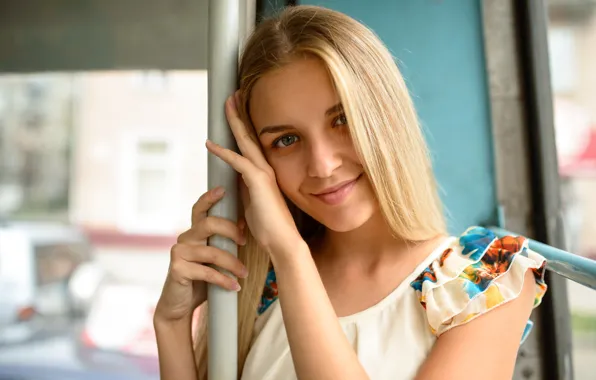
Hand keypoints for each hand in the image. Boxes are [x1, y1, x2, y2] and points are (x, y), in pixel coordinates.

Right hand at [154, 187, 247, 323]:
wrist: (180, 305)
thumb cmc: (201, 280)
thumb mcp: (213, 257)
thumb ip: (221, 242)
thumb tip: (244, 224)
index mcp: (194, 233)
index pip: (200, 209)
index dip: (209, 197)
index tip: (224, 189)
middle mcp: (184, 239)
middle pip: (208, 224)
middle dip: (230, 231)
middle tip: (244, 241)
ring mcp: (179, 253)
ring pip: (211, 251)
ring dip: (232, 263)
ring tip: (244, 273)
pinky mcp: (177, 269)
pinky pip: (206, 272)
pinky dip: (223, 280)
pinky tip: (234, 286)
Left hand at [205, 93, 302, 255]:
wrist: (281, 241)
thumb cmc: (268, 226)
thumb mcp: (252, 203)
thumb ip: (244, 189)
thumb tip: (233, 182)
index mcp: (264, 173)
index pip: (251, 144)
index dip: (242, 126)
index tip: (235, 110)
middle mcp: (265, 168)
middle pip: (249, 135)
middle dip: (240, 115)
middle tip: (232, 95)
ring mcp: (263, 173)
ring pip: (246, 141)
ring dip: (235, 122)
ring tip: (227, 104)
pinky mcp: (258, 181)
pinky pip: (237, 161)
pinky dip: (223, 152)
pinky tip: (210, 144)